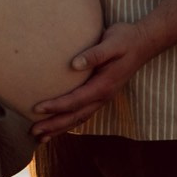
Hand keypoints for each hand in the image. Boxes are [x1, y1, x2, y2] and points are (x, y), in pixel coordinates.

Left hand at [32, 21, 149, 137]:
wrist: (144, 42)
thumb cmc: (126, 39)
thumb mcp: (112, 42)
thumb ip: (95, 54)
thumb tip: (74, 64)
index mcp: (104, 85)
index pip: (75, 100)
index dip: (56, 106)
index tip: (36, 109)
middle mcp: (103, 96)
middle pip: (75, 116)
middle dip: (54, 126)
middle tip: (33, 132)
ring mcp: (103, 97)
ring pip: (79, 118)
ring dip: (59, 128)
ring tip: (40, 137)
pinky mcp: (100, 94)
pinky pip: (83, 113)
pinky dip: (68, 122)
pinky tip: (56, 126)